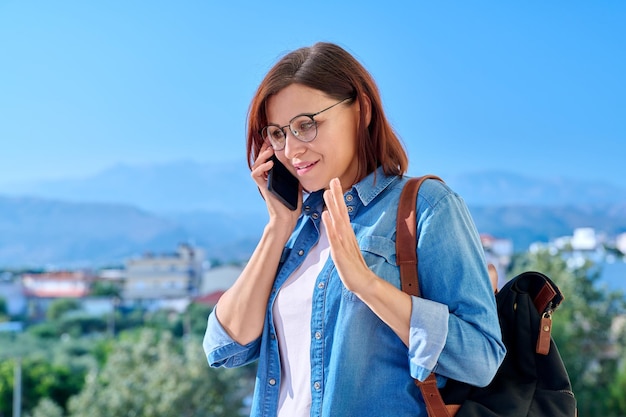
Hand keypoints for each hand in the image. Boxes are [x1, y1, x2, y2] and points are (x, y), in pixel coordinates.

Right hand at [251, 145, 300, 224]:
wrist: (287, 219)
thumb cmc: (292, 206)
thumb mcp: (297, 187)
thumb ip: (296, 177)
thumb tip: (304, 167)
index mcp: (274, 177)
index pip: (269, 159)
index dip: (270, 149)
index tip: (275, 140)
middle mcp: (267, 179)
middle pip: (260, 159)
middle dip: (264, 148)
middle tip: (270, 140)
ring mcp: (264, 183)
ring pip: (256, 165)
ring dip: (261, 156)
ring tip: (269, 151)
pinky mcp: (263, 188)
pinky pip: (256, 175)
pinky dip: (261, 168)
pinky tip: (269, 164)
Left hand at [322, 177, 374, 293]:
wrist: (363, 283)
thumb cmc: (354, 267)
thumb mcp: (346, 249)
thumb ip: (341, 238)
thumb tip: (336, 227)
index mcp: (347, 234)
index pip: (342, 212)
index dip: (338, 197)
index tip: (335, 183)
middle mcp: (346, 235)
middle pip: (341, 212)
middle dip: (337, 195)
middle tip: (334, 179)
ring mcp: (344, 243)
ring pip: (337, 221)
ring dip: (332, 206)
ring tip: (327, 192)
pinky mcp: (340, 253)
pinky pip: (334, 237)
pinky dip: (329, 225)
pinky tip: (326, 215)